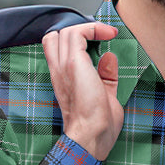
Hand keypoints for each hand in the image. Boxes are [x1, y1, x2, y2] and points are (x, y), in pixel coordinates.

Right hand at [42, 21, 121, 160]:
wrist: (91, 135)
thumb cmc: (98, 126)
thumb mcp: (105, 95)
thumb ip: (105, 76)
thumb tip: (109, 57)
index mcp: (62, 80)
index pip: (56, 49)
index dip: (75, 40)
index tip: (99, 40)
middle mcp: (58, 71)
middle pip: (55, 36)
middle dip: (78, 31)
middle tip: (100, 36)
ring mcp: (63, 66)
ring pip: (66, 31)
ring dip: (88, 28)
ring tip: (107, 33)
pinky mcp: (72, 64)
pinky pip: (77, 33)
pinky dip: (93, 28)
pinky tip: (108, 34)